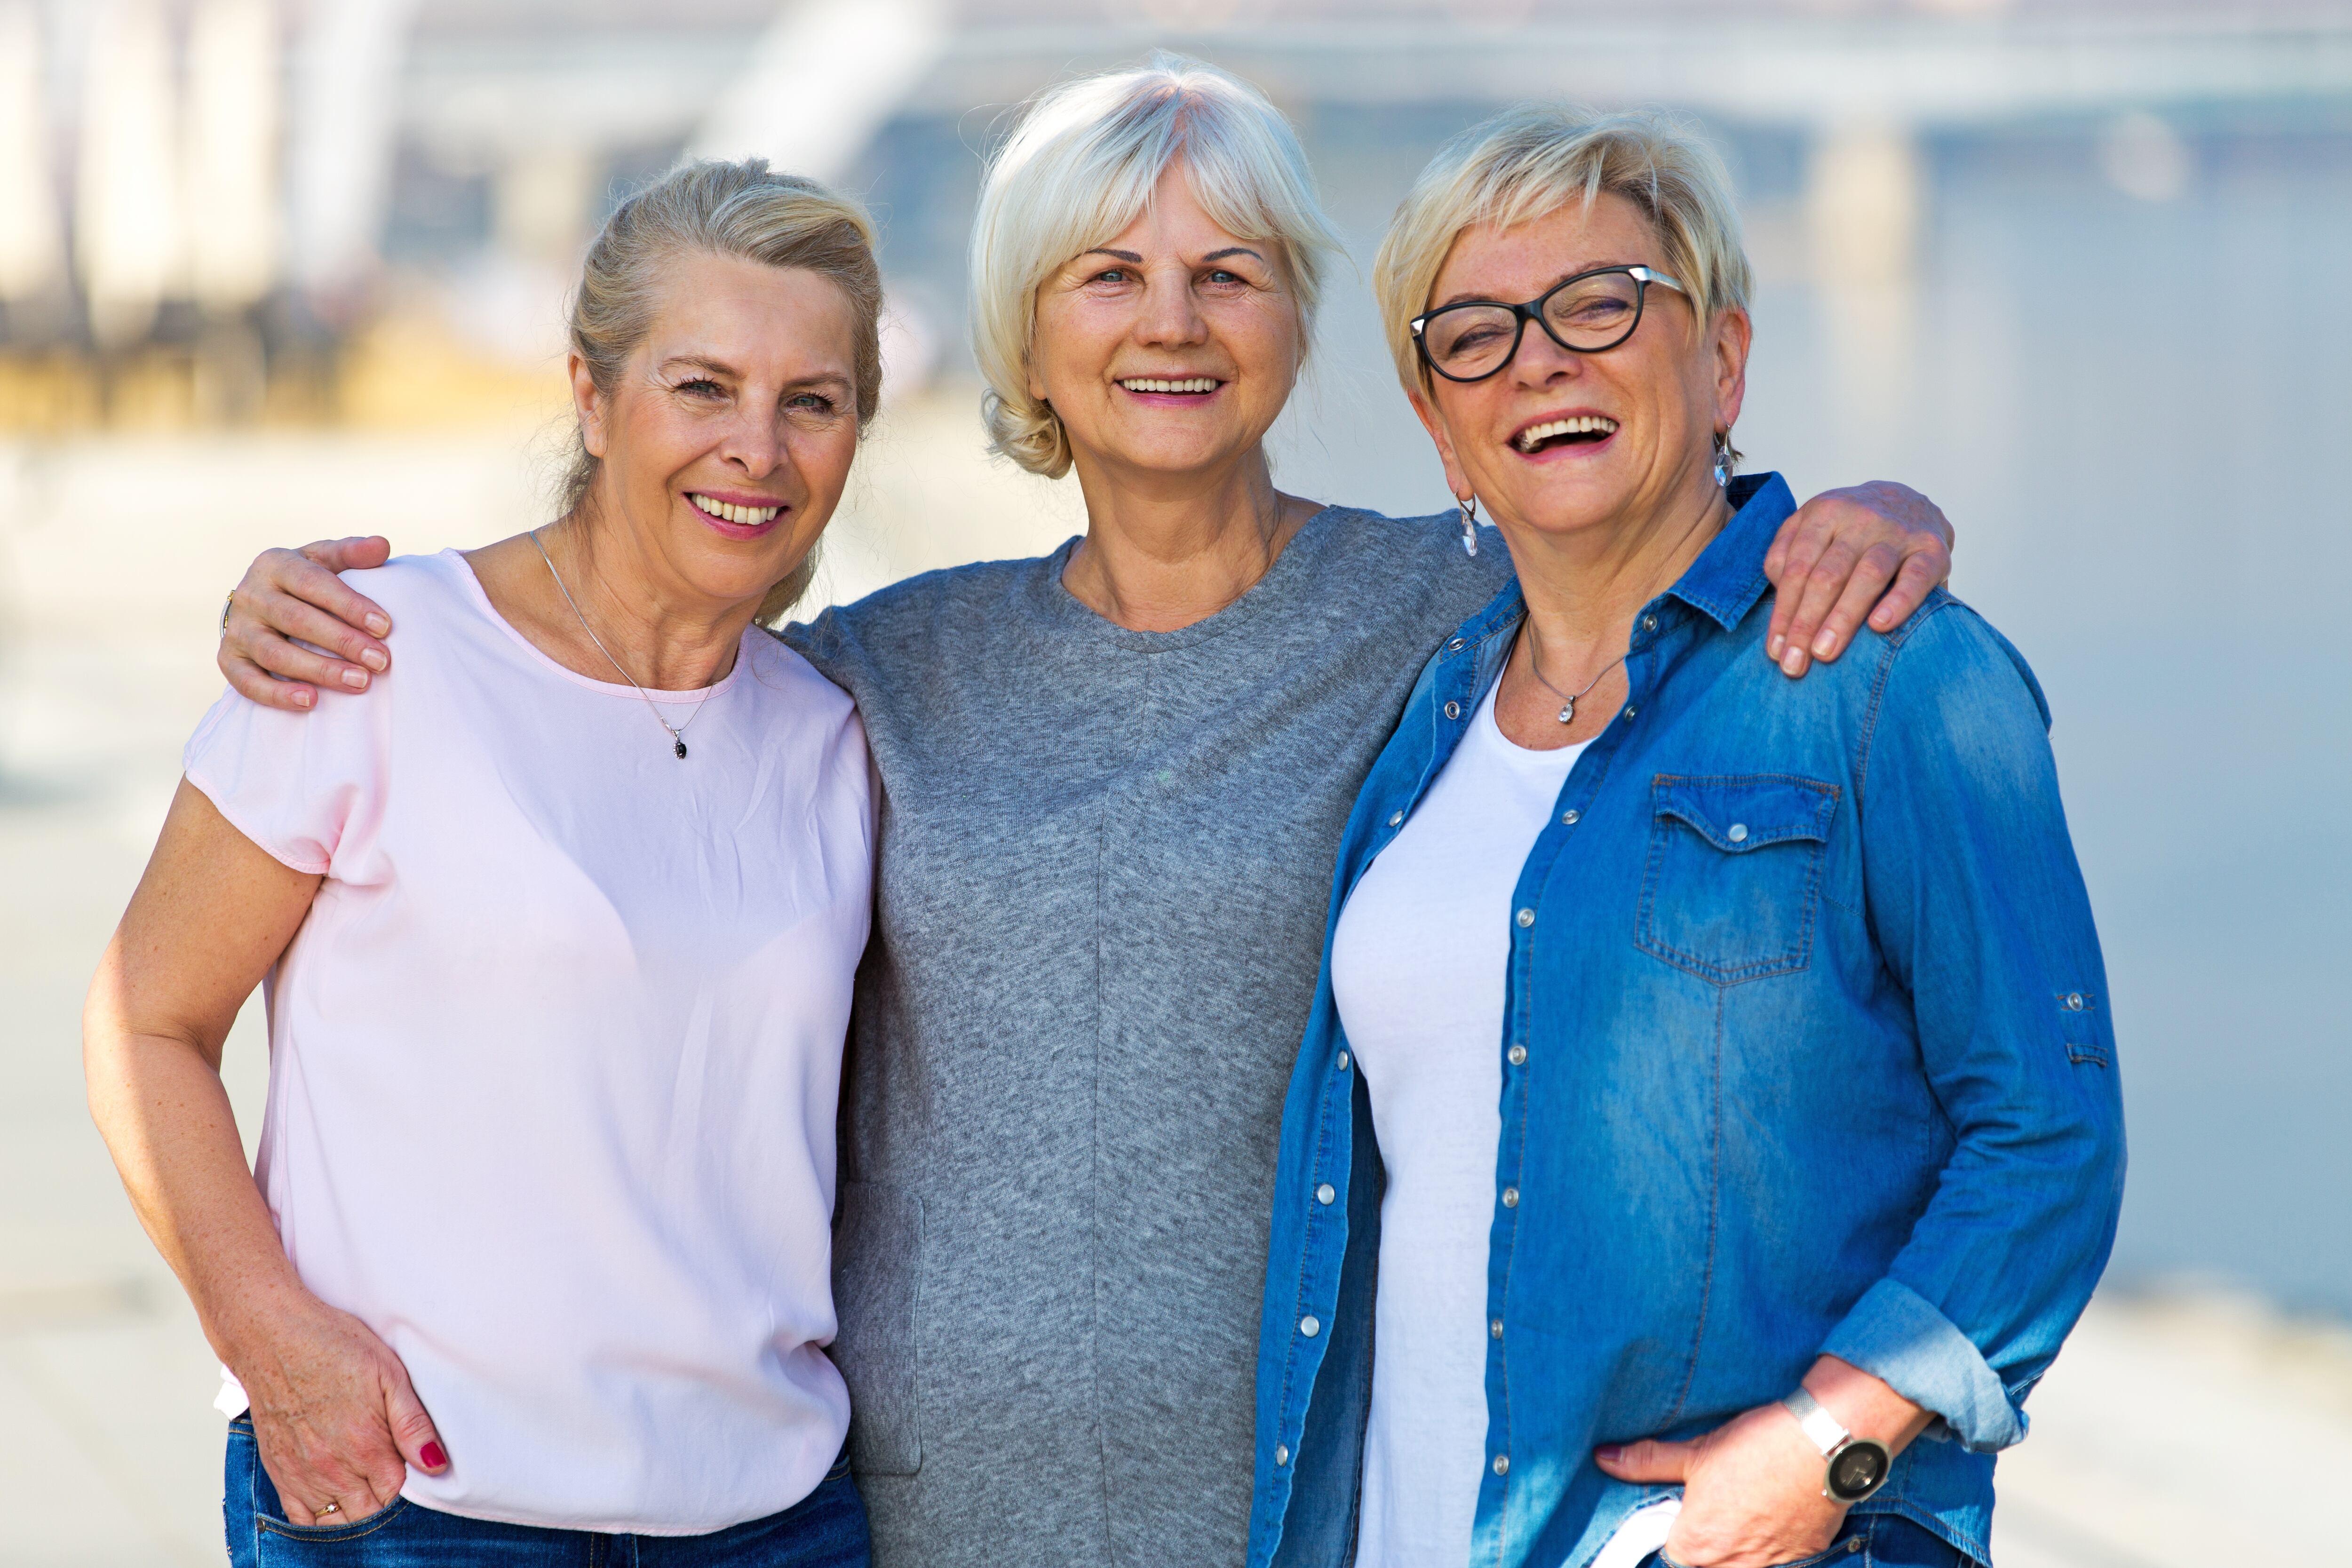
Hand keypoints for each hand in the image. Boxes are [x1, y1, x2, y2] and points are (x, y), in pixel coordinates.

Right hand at [219, 537, 396, 711]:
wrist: (263, 602)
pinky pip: (248, 682)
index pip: (312, 584)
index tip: (385, 626)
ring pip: (275, 654)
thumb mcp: (325, 560)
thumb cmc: (306, 581)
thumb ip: (352, 553)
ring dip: (319, 670)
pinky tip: (311, 702)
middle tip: (381, 661)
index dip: (348, 605)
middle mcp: (250, 595)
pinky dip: (277, 694)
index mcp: (275, 565)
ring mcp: (237, 629)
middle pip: (296, 620)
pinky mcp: (228, 659)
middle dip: (342, 642)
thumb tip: (382, 545)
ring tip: (360, 682)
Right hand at [232, 1293, 448, 1525]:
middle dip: (384, 1499)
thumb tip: (435, 1464)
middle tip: (387, 1471)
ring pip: (336, 1520)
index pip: (397, 1490)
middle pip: (368, 1511)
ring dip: (355, 1511)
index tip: (407, 1461)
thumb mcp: (388, 1373)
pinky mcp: (279, 1471)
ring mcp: (303, 1473)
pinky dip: (318, 1518)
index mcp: (366, 1444)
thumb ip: (413, 1424)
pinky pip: (299, 1517)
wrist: (272, 1335)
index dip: (408, 1480)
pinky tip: (332, 1500)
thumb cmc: (333, 1346)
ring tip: (364, 1486)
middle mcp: (333, 1467)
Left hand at [1595, 1400, 1841, 1567]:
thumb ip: (1647, 1462)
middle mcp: (1731, 1566)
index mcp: (1696, 1546)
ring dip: (1735, 1546)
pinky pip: (1773, 1562)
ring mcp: (1770, 1567)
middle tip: (1716, 1505)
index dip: (1673, 1535)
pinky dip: (1767, 1546)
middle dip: (1704, 1542)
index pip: (1669, 1557)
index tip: (1683, 1515)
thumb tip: (1605, 1458)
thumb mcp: (1695, 1452)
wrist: (1824, 1443)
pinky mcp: (1803, 1559)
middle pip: (1703, 1563)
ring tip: (1743, 1507)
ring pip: (1737, 1564)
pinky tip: (1769, 1516)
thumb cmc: (1756, 1446)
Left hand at [1763, 482, 1953, 677]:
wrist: (1911, 501)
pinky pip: (1916, 576)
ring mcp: (1898, 533)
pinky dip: (1899, 601)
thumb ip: (1785, 554)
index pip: (1796, 568)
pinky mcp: (1932, 548)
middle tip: (1794, 664)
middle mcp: (1860, 519)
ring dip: (1843, 618)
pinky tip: (1879, 626)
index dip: (1783, 612)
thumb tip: (1776, 597)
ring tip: (1825, 653)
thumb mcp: (1811, 525)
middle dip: (1806, 623)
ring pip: (1868, 575)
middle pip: (1827, 575)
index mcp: (1824, 514)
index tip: (1774, 651)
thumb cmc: (1850, 527)